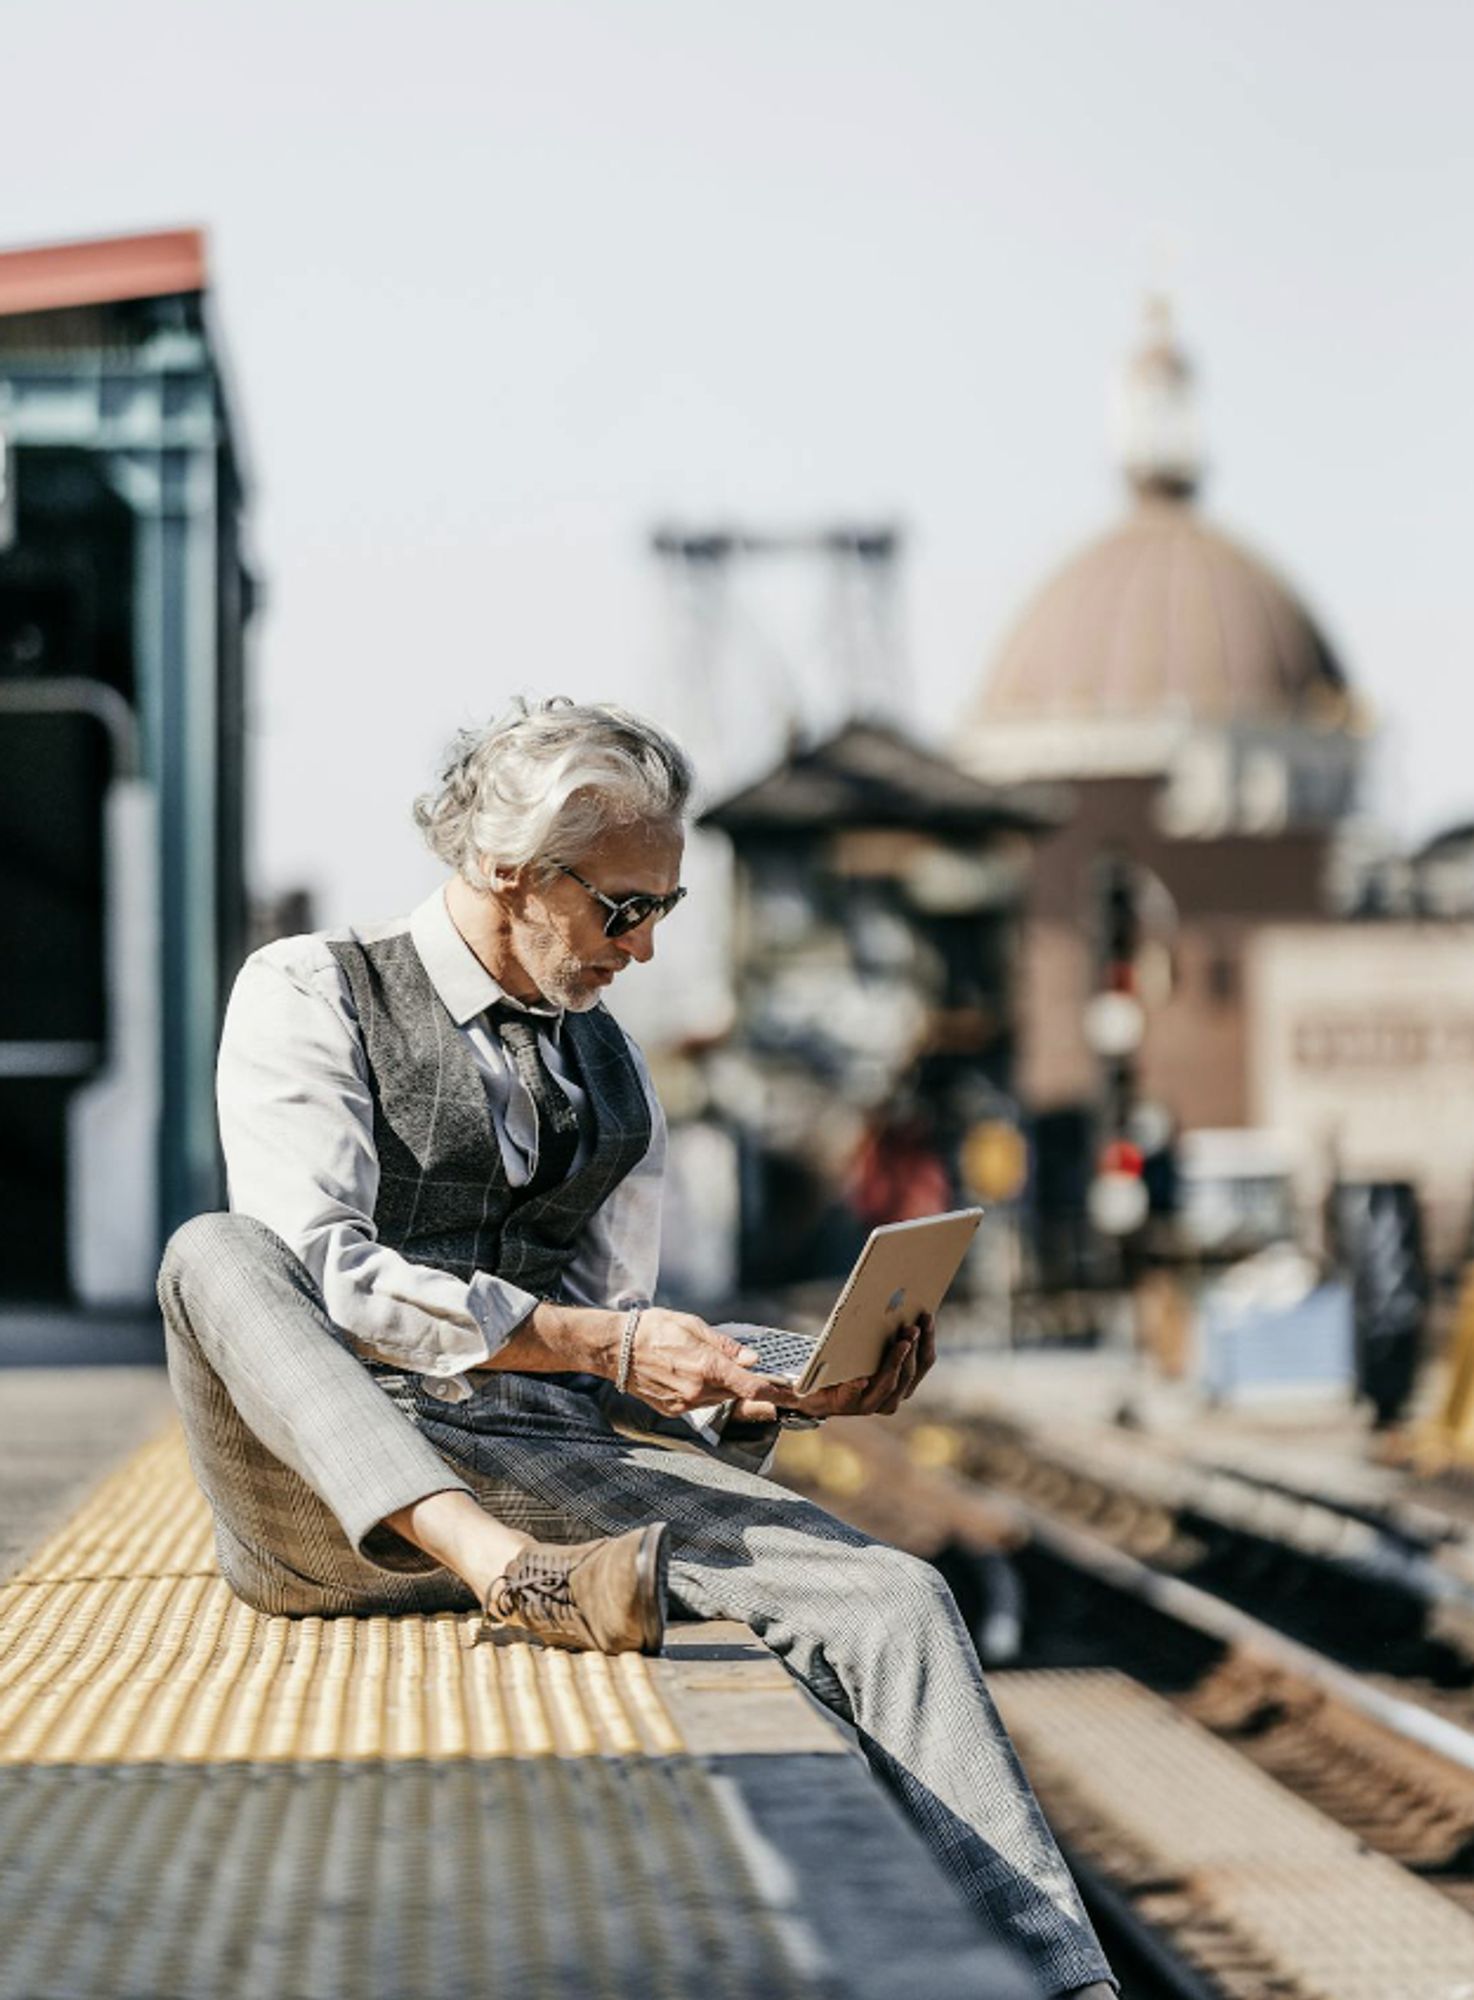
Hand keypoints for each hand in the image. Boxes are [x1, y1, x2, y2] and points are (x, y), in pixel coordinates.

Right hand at [619, 1307, 771, 1417]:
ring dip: (723, 1388)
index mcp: (707, 1367)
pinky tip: (690, 1376)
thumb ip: (725, 1346)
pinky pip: (700, 1404)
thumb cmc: (653, 1330)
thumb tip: (751, 1359)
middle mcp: (698, 1390)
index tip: (792, 1396)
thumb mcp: (693, 1326)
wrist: (616, 1349)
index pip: (751, 1386)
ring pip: (719, 1399)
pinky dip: (704, 1393)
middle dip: (747, 1385)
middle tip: (754, 1375)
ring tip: (706, 1366)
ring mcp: (685, 1404)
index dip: (775, 1393)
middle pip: (737, 1393)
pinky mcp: (673, 1411)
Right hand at [728, 1311, 935, 1426]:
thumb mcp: (775, 1386)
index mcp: (835, 1405)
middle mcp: (865, 1406)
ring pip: (909, 1378)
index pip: (851, 1401)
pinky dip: (924, 1346)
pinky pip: (918, 1367)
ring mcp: (885, 1396)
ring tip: (921, 1322)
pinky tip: (926, 1324)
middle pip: (888, 1388)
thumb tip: (755, 1394)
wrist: (816, 1386)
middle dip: (898, 1362)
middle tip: (904, 1335)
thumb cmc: (795, 1381)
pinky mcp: (899, 1381)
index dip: (857, 1392)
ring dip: (918, 1352)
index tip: (861, 1377)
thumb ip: (766, 1392)